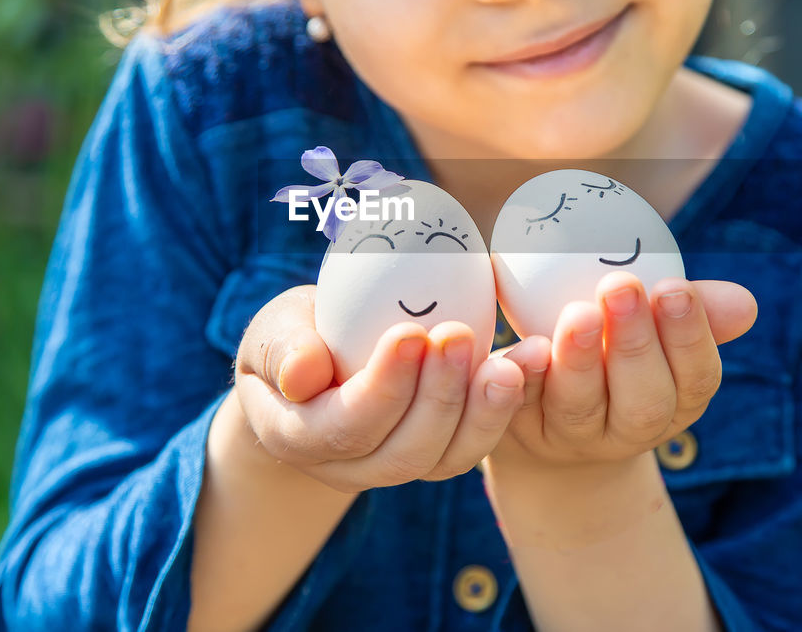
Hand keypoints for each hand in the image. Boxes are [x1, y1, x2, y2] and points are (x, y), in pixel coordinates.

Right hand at [230, 286, 526, 493]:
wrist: (316, 368)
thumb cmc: (293, 338)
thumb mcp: (272, 332)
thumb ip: (281, 348)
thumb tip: (302, 373)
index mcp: (299, 438)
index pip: (346, 426)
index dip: (382, 387)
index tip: (410, 334)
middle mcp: (350, 468)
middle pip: (404, 450)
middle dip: (438, 395)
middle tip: (460, 336)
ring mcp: (397, 467)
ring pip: (447, 457)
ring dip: (484, 409)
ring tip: (513, 359)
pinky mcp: (437, 453)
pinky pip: (473, 444)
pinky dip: (504, 407)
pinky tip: (529, 363)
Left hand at [490, 274, 756, 468]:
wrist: (543, 416)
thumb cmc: (613, 353)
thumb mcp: (655, 330)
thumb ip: (689, 310)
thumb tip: (746, 304)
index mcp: (674, 402)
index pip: (696, 378)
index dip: (689, 336)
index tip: (674, 287)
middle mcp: (627, 428)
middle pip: (642, 401)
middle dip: (636, 344)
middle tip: (622, 288)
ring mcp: (570, 434)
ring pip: (579, 406)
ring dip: (580, 360)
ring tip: (579, 313)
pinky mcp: (517, 427)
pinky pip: (517, 405)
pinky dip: (523, 375)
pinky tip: (526, 347)